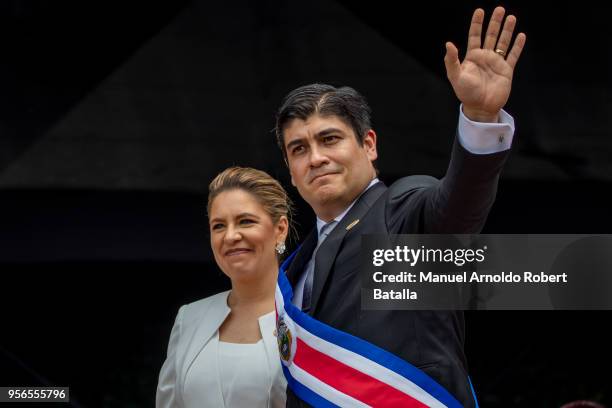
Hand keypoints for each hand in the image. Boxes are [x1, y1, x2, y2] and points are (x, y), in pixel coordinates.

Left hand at [444, 7, 525, 121]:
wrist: (481, 108)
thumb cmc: (466, 94)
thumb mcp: (456, 77)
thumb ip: (452, 61)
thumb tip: (448, 44)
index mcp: (472, 57)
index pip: (474, 36)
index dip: (476, 24)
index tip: (479, 11)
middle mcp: (485, 58)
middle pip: (490, 36)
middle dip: (495, 22)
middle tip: (499, 9)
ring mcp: (496, 63)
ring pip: (503, 42)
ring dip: (507, 30)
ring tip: (511, 17)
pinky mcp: (507, 71)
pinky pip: (513, 55)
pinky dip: (518, 46)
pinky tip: (521, 35)